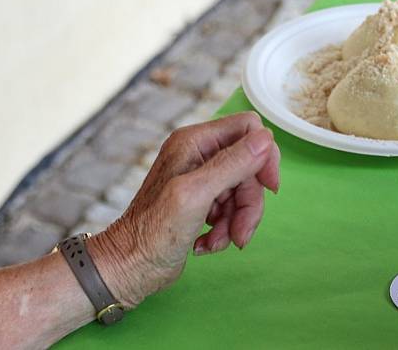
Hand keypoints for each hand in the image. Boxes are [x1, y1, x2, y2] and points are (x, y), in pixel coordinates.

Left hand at [87, 112, 279, 307]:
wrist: (129, 269)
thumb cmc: (152, 233)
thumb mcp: (196, 194)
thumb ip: (232, 164)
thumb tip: (266, 139)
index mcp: (195, 141)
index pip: (249, 129)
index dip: (264, 156)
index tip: (268, 187)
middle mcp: (199, 154)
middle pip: (251, 166)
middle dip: (249, 201)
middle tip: (240, 231)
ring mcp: (201, 178)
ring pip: (244, 191)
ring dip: (238, 220)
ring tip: (218, 241)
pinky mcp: (203, 202)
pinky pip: (233, 208)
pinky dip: (226, 229)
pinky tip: (207, 243)